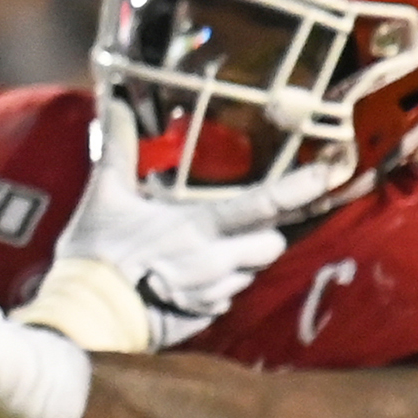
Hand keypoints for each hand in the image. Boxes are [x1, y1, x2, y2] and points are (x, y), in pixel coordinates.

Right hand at [34, 114, 292, 351]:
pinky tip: (189, 278)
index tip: (333, 172)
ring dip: (241, 260)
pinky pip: (227, 298)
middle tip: (242, 223)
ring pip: (251, 273)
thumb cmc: (97, 253)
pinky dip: (219, 286)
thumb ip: (119, 148)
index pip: (266, 204)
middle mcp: (218, 262)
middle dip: (267, 234)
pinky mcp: (204, 316)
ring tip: (208, 250)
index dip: (303, 187)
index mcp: (201, 227)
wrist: (85, 316)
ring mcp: (214, 293)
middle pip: (272, 245)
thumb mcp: (105, 195)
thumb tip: (117, 101)